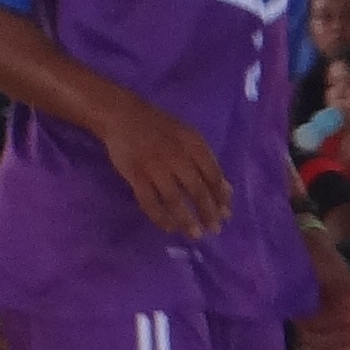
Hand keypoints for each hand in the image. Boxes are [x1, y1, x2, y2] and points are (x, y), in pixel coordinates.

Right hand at [101, 94, 231, 237]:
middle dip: (208, 212)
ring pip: (174, 199)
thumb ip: (207, 162)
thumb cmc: (161, 129)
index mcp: (194, 146)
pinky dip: (159, 217)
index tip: (226, 214)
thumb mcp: (189, 138)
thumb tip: (226, 190)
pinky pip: (149, 201)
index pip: (213, 176)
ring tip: (195, 234)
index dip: (221, 197)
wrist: (122, 115)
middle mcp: (176, 157)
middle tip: (215, 230)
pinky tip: (168, 227)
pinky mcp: (135, 174)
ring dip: (186, 219)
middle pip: (197, 190)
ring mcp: (154, 166)